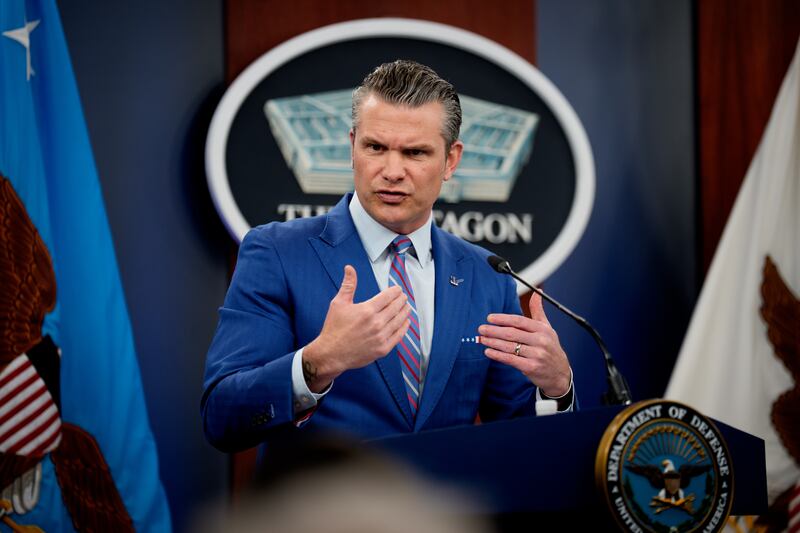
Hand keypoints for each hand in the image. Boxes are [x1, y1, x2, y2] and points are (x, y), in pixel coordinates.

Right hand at [303, 265, 409, 391]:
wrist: (331, 353)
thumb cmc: (334, 328)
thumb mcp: (338, 303)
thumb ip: (348, 285)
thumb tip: (349, 268)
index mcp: (367, 310)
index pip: (388, 296)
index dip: (395, 291)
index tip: (397, 289)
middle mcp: (376, 323)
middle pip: (396, 307)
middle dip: (402, 300)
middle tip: (403, 297)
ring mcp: (381, 337)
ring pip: (399, 321)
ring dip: (405, 312)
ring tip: (407, 307)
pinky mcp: (383, 349)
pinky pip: (398, 336)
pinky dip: (404, 327)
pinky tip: (405, 322)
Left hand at [479, 292, 570, 396]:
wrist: (560, 374)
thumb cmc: (551, 348)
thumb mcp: (548, 328)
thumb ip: (538, 310)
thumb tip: (538, 291)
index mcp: (542, 329)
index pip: (519, 321)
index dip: (503, 319)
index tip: (489, 318)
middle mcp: (540, 341)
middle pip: (512, 333)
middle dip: (494, 331)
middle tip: (481, 328)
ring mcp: (536, 355)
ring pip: (509, 346)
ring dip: (493, 342)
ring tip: (482, 339)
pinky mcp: (531, 367)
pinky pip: (511, 359)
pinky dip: (498, 355)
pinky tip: (488, 351)